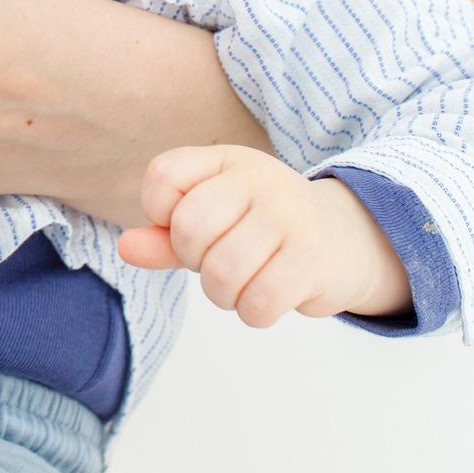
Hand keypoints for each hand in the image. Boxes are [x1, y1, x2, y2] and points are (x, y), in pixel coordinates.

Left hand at [116, 144, 410, 325]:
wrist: (347, 241)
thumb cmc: (265, 232)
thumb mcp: (215, 221)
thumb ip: (165, 235)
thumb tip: (126, 248)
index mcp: (228, 160)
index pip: (163, 178)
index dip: (160, 215)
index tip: (187, 228)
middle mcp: (259, 178)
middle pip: (189, 231)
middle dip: (196, 263)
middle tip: (221, 262)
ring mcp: (289, 214)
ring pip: (221, 274)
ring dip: (225, 294)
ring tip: (247, 281)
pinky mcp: (312, 256)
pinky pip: (257, 302)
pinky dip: (255, 312)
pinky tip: (270, 296)